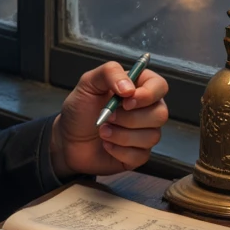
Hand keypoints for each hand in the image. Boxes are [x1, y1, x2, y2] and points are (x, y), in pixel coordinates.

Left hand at [49, 60, 168, 179]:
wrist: (68, 139)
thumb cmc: (80, 108)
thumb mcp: (88, 83)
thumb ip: (109, 73)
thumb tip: (130, 88)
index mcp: (138, 87)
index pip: (159, 86)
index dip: (148, 94)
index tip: (127, 100)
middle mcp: (146, 109)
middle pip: (161, 114)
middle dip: (130, 118)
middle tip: (108, 116)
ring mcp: (144, 133)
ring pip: (152, 136)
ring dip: (122, 135)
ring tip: (103, 131)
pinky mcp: (139, 154)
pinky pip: (141, 155)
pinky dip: (119, 150)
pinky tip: (106, 145)